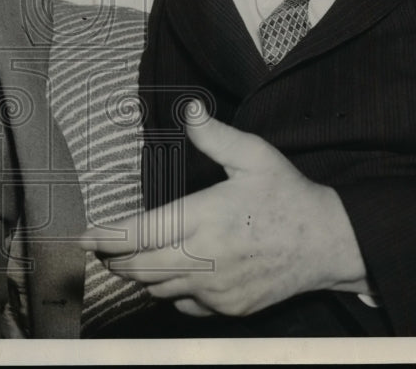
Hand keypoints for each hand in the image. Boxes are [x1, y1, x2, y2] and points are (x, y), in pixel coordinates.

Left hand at [78, 101, 370, 316]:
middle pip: (140, 268)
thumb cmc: (289, 197)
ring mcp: (217, 289)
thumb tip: (189, 108)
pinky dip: (169, 292)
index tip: (85, 236)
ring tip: (127, 260)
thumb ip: (215, 135)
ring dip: (138, 276)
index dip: (108, 238)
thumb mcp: (255, 155)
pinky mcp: (229, 308)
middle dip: (115, 259)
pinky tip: (170, 276)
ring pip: (158, 289)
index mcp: (205, 218)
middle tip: (100, 248)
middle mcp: (205, 259)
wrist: (330, 244)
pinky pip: (184, 305)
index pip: (141, 234)